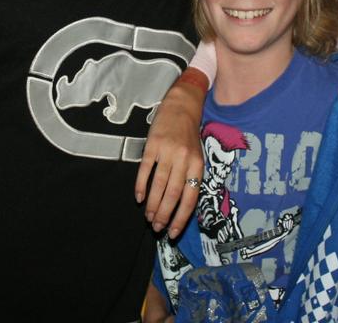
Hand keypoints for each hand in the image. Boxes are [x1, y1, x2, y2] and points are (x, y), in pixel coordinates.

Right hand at [135, 75, 205, 237]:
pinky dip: (141, 185)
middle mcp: (184, 160)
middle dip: (164, 214)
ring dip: (152, 204)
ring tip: (148, 217)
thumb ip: (191, 177)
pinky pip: (146, 169)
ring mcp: (168, 152)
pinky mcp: (153, 145)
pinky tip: (138, 197)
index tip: (172, 233)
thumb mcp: (197, 155)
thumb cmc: (189, 135)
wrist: (182, 105)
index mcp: (198, 166)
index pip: (190, 198)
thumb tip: (181, 207)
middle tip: (156, 228)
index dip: (181, 218)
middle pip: (173, 194)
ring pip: (159, 185)